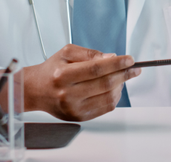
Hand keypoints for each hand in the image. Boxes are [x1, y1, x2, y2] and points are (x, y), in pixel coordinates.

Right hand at [22, 44, 140, 120]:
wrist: (36, 90)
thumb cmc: (52, 70)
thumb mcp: (67, 53)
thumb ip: (90, 54)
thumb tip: (111, 57)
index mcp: (63, 75)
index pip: (96, 68)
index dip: (117, 63)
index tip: (130, 59)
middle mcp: (68, 93)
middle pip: (105, 83)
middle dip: (124, 74)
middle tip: (134, 68)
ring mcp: (74, 108)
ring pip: (108, 97)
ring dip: (121, 86)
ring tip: (122, 77)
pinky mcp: (79, 117)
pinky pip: (105, 108)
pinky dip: (115, 97)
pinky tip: (115, 88)